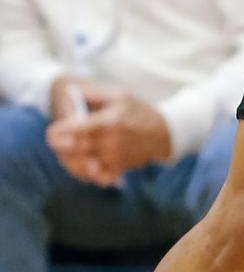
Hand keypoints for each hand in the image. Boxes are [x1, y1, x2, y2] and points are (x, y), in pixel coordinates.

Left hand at [46, 89, 171, 185]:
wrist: (164, 132)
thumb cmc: (138, 111)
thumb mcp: (120, 95)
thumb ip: (94, 93)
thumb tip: (72, 94)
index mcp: (109, 121)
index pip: (77, 130)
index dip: (59, 132)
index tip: (51, 131)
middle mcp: (111, 142)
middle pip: (75, 149)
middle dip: (59, 146)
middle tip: (53, 141)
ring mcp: (115, 158)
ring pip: (82, 165)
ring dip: (68, 160)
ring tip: (63, 152)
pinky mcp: (119, 169)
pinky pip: (97, 178)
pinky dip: (86, 174)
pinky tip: (82, 165)